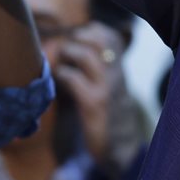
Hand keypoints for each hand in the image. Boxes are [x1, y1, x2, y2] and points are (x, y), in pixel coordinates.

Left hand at [55, 25, 133, 166]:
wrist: (121, 148)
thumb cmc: (110, 117)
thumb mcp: (110, 88)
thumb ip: (99, 70)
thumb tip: (75, 51)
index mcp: (119, 69)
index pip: (111, 37)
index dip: (93, 31)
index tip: (78, 37)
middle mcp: (115, 74)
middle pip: (100, 39)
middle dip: (79, 37)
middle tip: (67, 48)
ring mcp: (105, 87)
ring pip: (86, 56)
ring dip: (68, 53)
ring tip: (60, 62)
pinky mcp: (93, 103)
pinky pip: (75, 80)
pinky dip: (63, 74)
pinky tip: (59, 79)